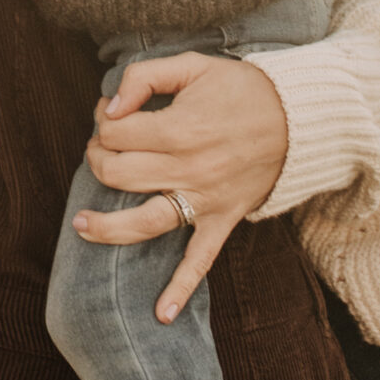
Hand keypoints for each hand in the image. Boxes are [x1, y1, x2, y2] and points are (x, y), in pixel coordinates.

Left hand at [73, 53, 287, 324]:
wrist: (299, 118)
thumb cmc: (242, 88)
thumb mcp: (192, 65)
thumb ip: (144, 77)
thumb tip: (109, 105)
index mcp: (178, 129)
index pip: (115, 133)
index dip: (102, 121)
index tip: (108, 114)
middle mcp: (187, 169)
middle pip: (119, 175)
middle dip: (97, 160)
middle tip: (100, 149)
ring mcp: (205, 199)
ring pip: (145, 222)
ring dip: (108, 228)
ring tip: (81, 226)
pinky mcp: (223, 219)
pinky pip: (200, 260)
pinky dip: (181, 288)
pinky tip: (161, 314)